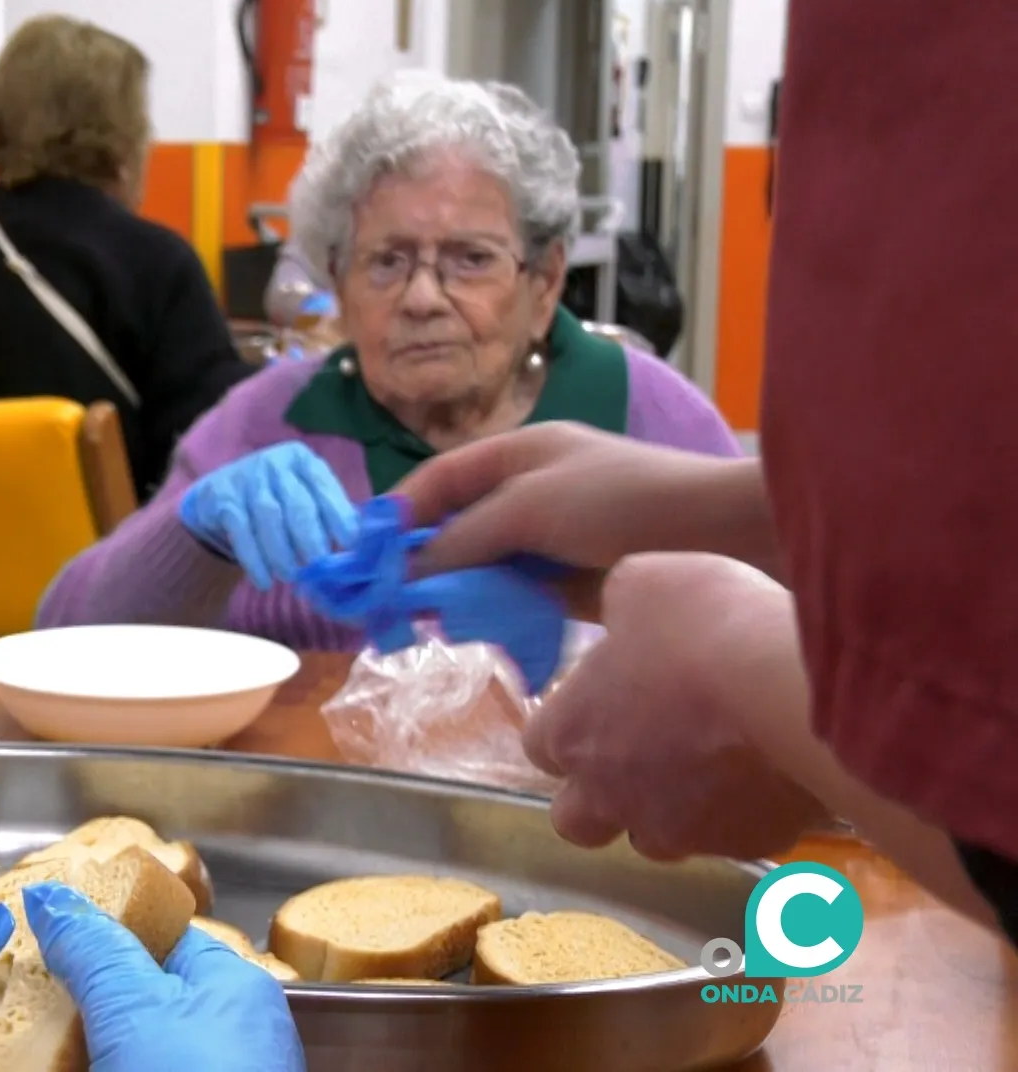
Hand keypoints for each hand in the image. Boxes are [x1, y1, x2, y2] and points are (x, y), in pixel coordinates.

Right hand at [24, 883, 304, 1071]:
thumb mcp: (133, 1006)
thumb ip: (94, 950)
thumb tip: (52, 899)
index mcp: (236, 985)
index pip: (162, 938)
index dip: (103, 937)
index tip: (46, 943)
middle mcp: (237, 1035)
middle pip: (147, 1003)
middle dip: (90, 1007)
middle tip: (26, 1005)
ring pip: (140, 1053)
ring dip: (91, 1054)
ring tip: (30, 1047)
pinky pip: (145, 1071)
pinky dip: (109, 1070)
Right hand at [179, 441, 358, 589]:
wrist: (216, 498)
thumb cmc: (274, 501)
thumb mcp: (300, 496)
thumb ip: (327, 514)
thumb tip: (356, 546)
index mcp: (302, 460)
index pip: (324, 486)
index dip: (338, 514)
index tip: (349, 543)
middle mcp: (274, 464)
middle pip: (297, 503)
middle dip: (311, 538)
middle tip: (318, 566)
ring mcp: (246, 479)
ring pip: (269, 517)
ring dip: (282, 552)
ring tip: (291, 577)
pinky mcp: (222, 499)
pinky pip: (242, 532)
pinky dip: (254, 560)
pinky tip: (264, 581)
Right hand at [388, 423, 771, 601]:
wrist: (722, 537)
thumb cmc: (624, 501)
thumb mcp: (531, 508)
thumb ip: (464, 537)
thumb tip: (407, 570)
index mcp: (520, 455)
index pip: (439, 480)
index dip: (399, 513)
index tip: (364, 554)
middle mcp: (531, 494)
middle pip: (456, 527)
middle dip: (419, 561)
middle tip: (385, 601)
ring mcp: (554, 540)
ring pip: (484, 567)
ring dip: (453, 592)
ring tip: (422, 623)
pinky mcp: (575, 584)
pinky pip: (517, 597)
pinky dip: (492, 612)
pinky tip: (473, 633)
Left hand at [524, 552, 830, 860]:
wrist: (794, 689)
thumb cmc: (703, 630)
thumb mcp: (644, 585)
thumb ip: (619, 609)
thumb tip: (623, 617)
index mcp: (572, 734)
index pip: (542, 746)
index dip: (571, 725)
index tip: (603, 701)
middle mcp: (611, 796)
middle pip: (577, 821)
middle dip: (598, 797)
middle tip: (640, 756)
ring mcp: (678, 830)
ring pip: (655, 841)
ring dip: (669, 811)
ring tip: (712, 766)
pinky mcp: (746, 844)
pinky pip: (734, 839)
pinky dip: (744, 814)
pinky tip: (770, 773)